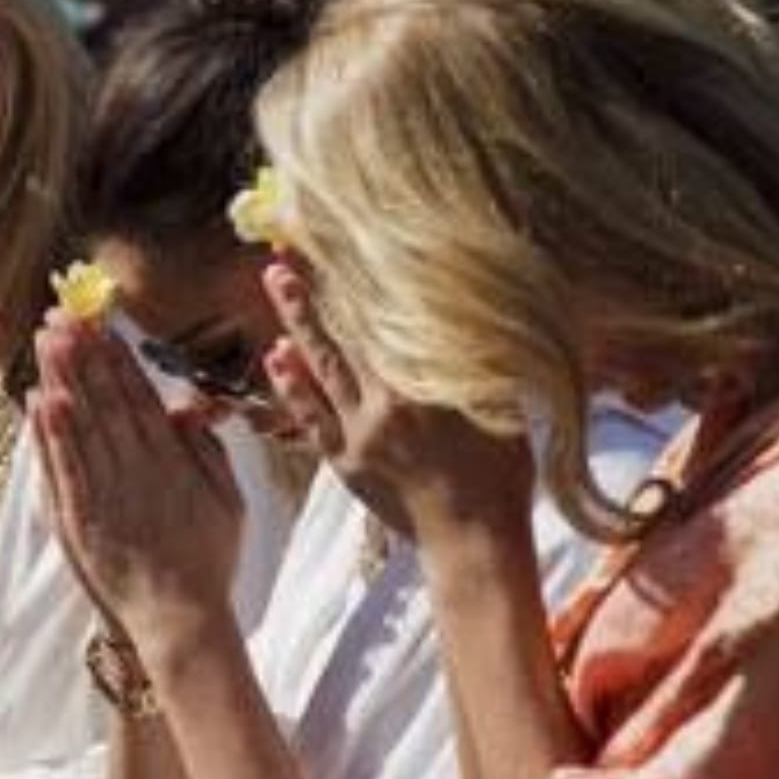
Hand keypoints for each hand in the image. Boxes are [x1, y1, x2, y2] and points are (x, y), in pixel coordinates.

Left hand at [29, 312, 245, 654]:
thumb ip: (207, 451)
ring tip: (46, 339)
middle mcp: (139, 471)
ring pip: (82, 426)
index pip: (141, 396)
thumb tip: (185, 406)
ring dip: (63, 379)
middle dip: (84, 354)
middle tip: (63, 312)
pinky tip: (40, 401)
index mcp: (174, 462)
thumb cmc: (208, 561)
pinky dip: (51, 435)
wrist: (181, 621)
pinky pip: (64, 469)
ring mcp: (107, 495)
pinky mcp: (80, 521)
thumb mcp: (229, 501)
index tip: (102, 321)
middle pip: (107, 401)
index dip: (119, 356)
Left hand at [263, 259, 538, 563]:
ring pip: (320, 364)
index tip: (343, 237)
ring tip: (275, 277)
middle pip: (344, 329)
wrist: (474, 541)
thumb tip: (476, 311)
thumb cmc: (503, 471)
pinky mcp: (344, 460)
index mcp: (427, 383)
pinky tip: (276, 354)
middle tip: (288, 242)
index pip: (384, 314)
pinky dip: (292, 384)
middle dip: (316, 284)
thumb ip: (481, 359)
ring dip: (295, 319)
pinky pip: (309, 416)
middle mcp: (387, 401)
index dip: (360, 275)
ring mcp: (360, 432)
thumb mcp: (503, 403)